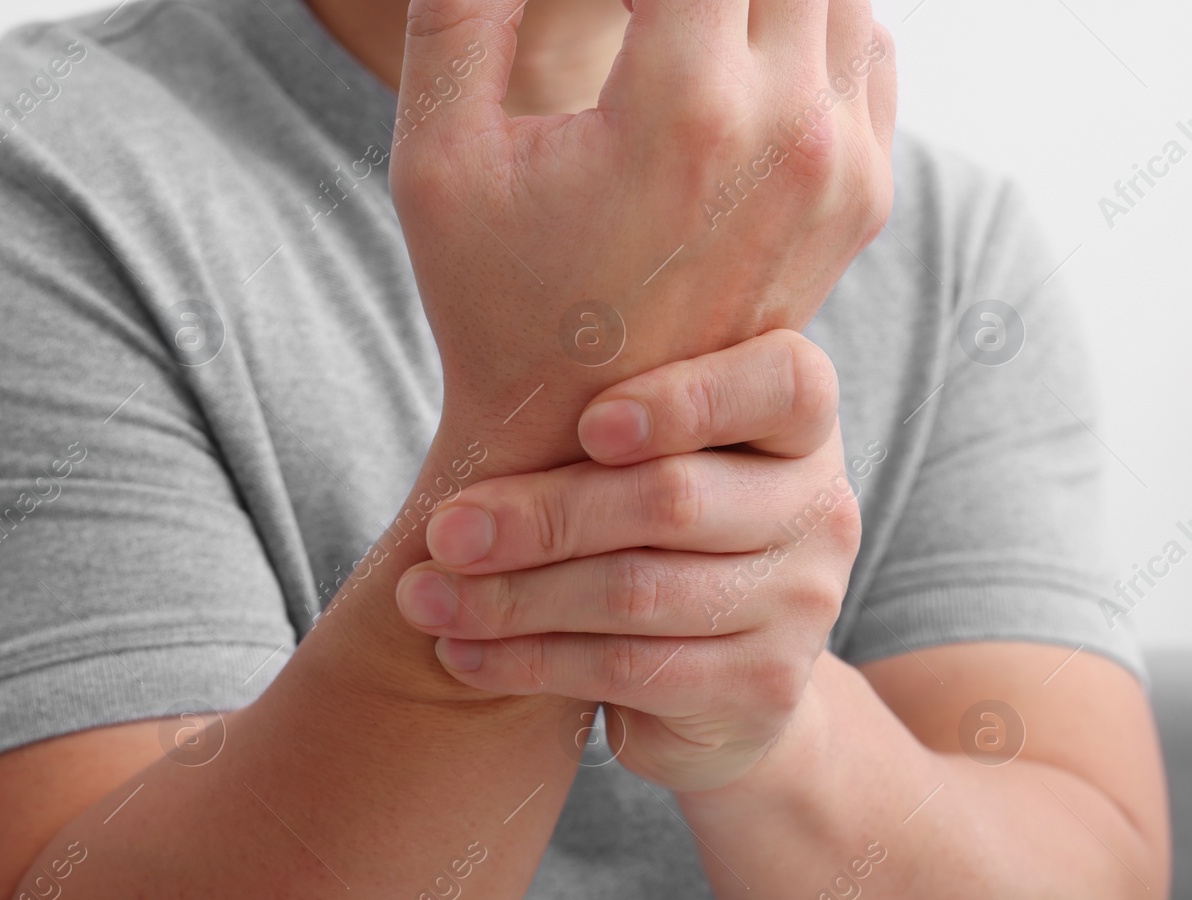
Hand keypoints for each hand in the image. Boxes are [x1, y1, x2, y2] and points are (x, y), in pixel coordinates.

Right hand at [391, 0, 894, 475]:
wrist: (579, 445)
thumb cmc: (494, 304)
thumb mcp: (440, 159)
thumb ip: (457, 14)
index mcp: (686, 107)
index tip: (599, 3)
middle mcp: (790, 129)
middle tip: (633, 13)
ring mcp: (842, 167)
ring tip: (671, 23)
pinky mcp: (862, 197)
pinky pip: (868, 49)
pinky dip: (807, 21)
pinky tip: (730, 50)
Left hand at [393, 331, 858, 789]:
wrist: (722, 684)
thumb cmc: (654, 535)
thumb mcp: (648, 461)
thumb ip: (600, 414)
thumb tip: (477, 353)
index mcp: (799, 426)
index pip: (784, 384)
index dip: (687, 401)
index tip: (587, 425)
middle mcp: (820, 509)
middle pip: (673, 500)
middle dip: (539, 516)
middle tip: (441, 532)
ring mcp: (803, 606)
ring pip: (637, 594)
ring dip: (512, 599)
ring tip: (423, 599)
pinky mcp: (763, 688)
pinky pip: (629, 670)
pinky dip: (528, 661)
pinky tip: (460, 653)